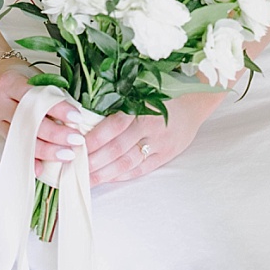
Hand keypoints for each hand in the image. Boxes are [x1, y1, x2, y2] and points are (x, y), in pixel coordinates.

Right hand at [0, 56, 89, 177]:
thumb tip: (77, 115)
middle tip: (76, 141)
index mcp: (11, 83)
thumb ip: (51, 93)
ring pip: (22, 138)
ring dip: (46, 150)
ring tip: (67, 155)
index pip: (36, 98)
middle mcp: (0, 102)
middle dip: (55, 134)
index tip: (77, 118)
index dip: (57, 109)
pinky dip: (29, 159)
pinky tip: (41, 170)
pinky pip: (15, 147)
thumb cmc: (21, 75)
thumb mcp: (35, 77)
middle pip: (28, 121)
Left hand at [82, 92, 225, 186]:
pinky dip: (122, 175)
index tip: (75, 146)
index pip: (115, 125)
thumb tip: (84, 117)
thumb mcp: (142, 90)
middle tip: (73, 167)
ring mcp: (161, 142)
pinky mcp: (167, 154)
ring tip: (86, 179)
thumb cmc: (162, 93)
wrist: (196, 101)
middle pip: (118, 148)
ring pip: (128, 162)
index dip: (94, 138)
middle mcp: (153, 125)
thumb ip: (119, 102)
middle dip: (93, 161)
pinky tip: (107, 178)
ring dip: (104, 173)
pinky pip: (141, 169)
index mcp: (144, 105)